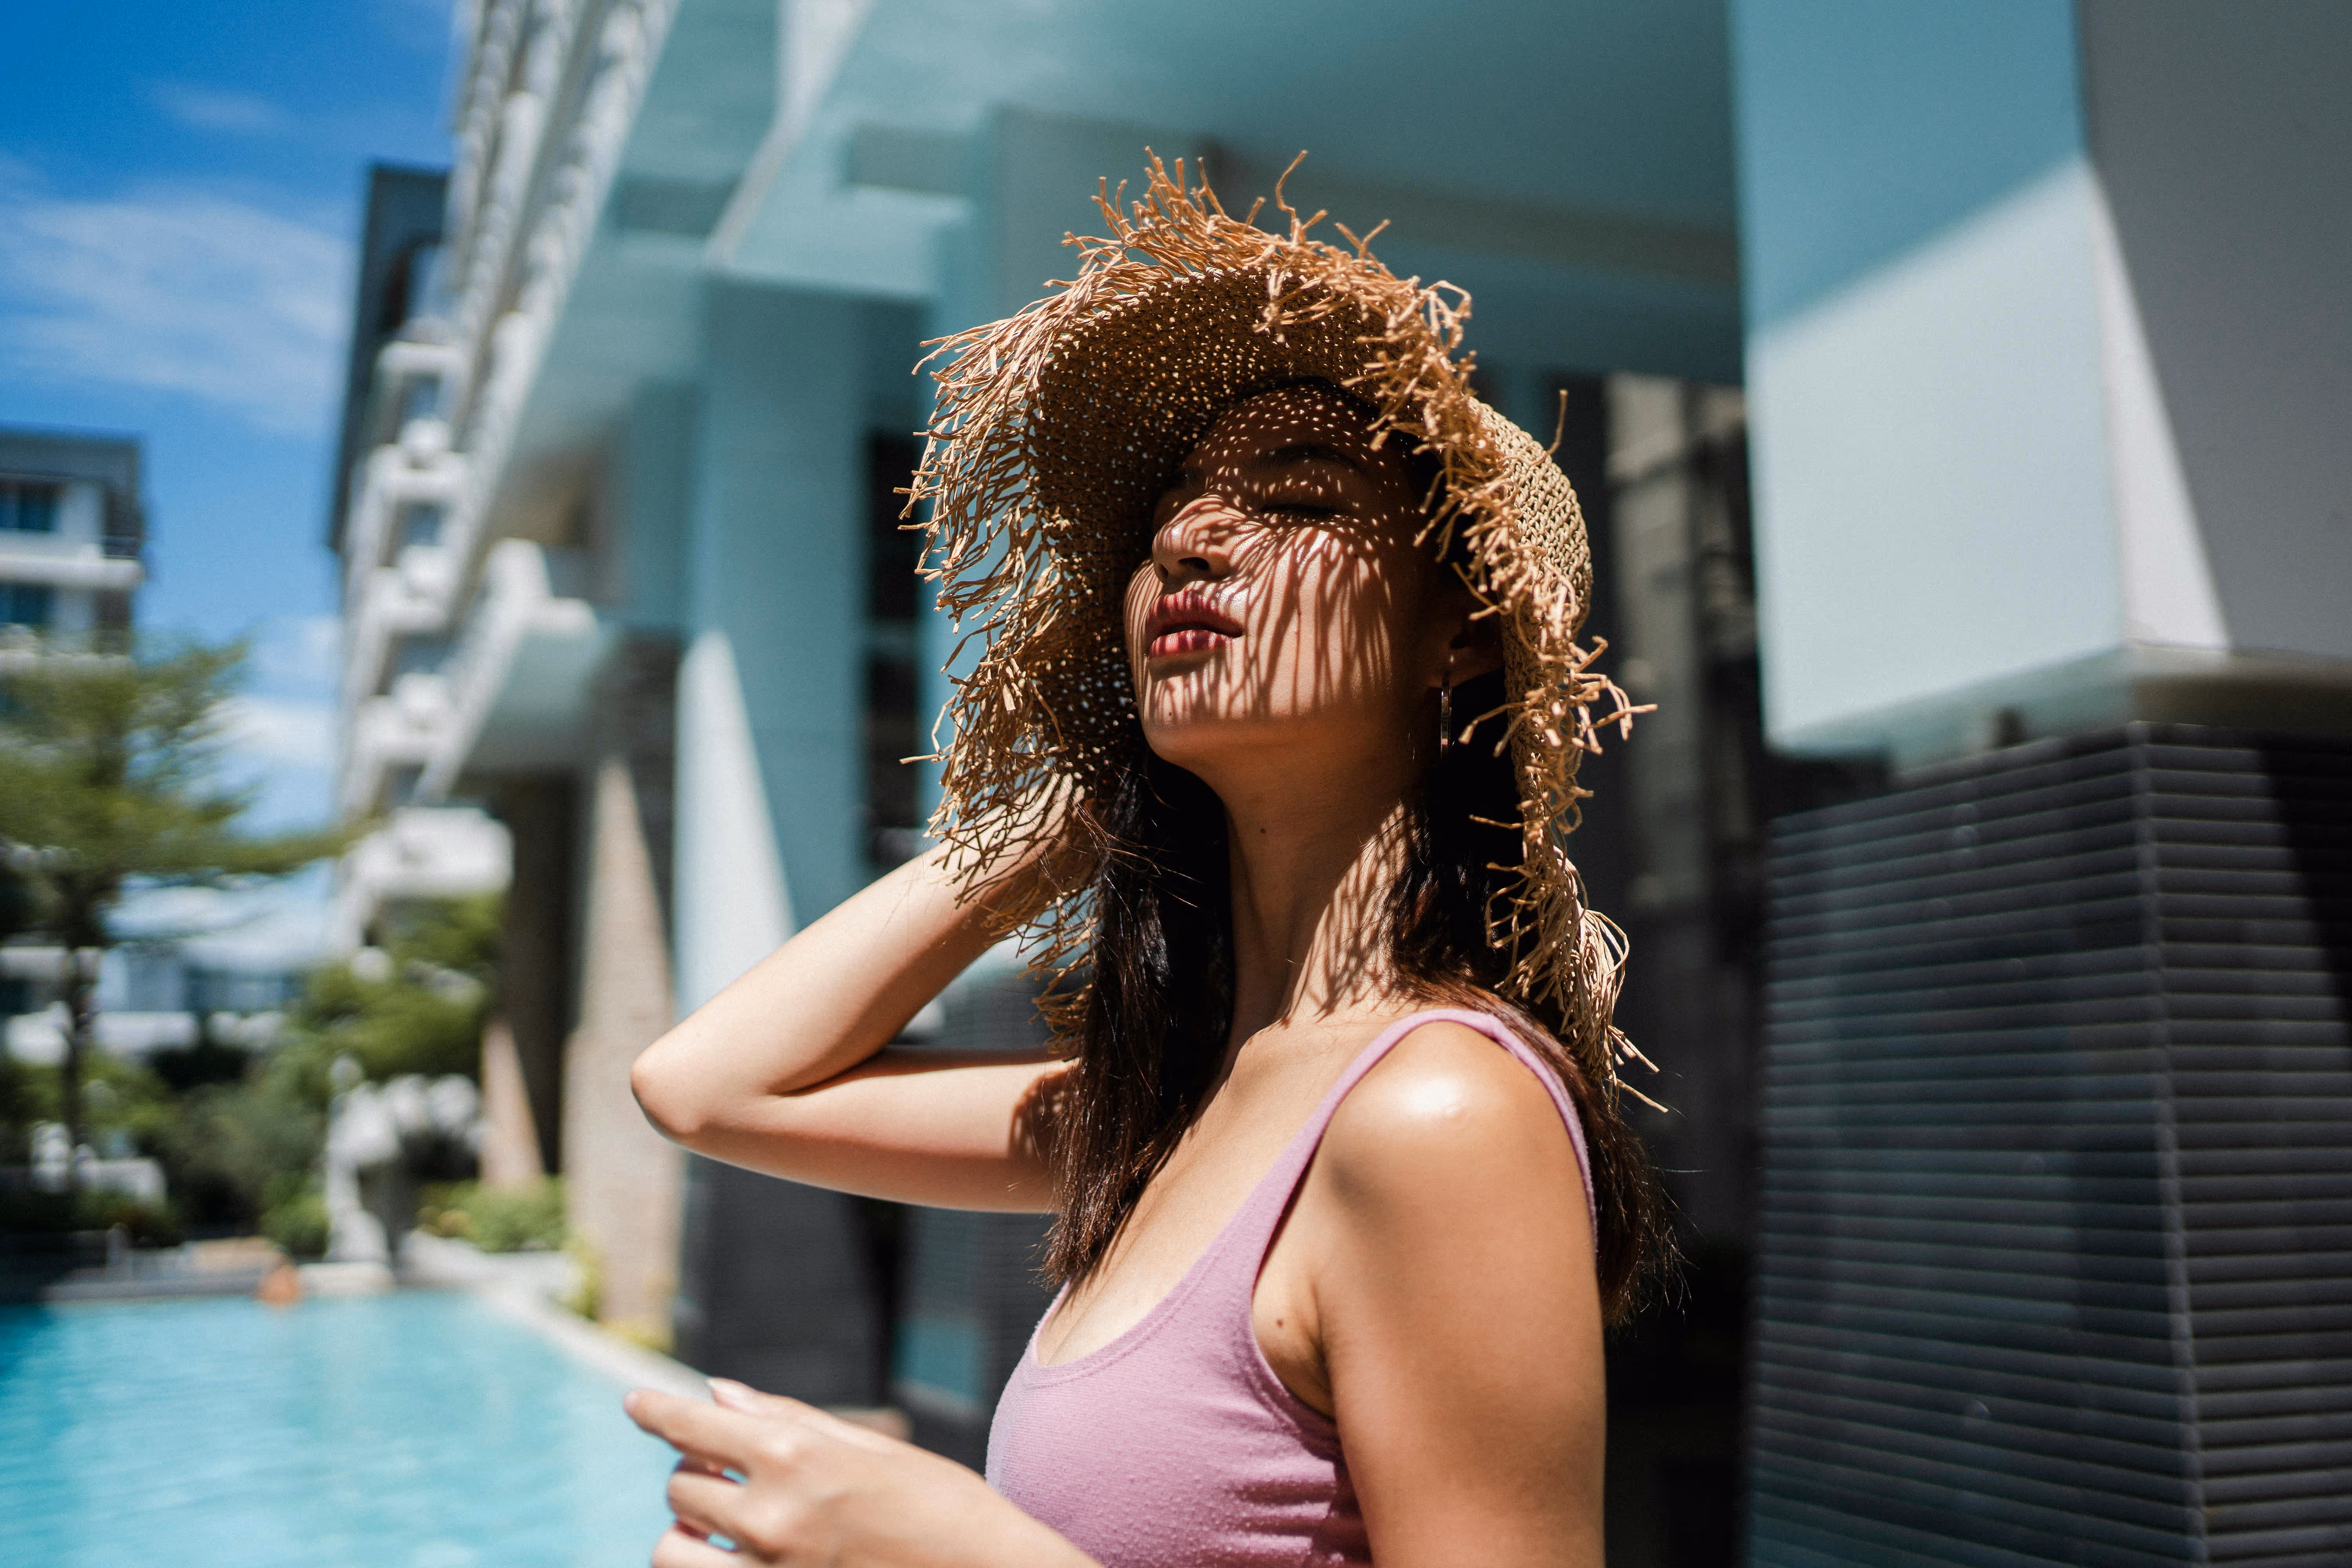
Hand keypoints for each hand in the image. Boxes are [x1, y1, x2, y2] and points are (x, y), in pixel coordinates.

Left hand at [624, 1380, 1092, 1566]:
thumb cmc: (941, 1505)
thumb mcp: (870, 1451)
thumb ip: (787, 1421)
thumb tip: (718, 1394)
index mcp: (797, 1458)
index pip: (694, 1427)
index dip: (658, 1411)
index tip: (636, 1404)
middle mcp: (772, 1517)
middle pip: (681, 1488)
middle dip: (696, 1477)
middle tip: (727, 1477)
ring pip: (671, 1551)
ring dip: (686, 1535)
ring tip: (717, 1529)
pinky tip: (733, 1558)